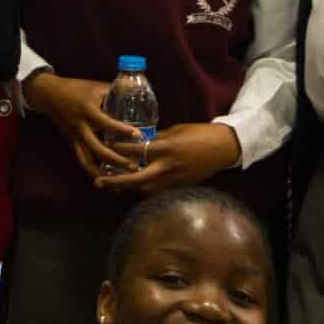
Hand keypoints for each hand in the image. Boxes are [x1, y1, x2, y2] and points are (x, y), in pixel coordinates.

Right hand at [24, 72, 143, 179]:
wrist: (49, 94)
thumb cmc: (77, 88)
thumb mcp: (96, 87)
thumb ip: (115, 95)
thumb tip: (138, 100)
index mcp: (87, 110)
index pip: (106, 123)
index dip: (122, 130)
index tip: (138, 136)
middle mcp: (80, 126)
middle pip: (97, 149)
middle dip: (116, 159)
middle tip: (134, 166)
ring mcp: (74, 137)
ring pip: (86, 161)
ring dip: (102, 172)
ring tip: (120, 182)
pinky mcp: (71, 144)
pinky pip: (82, 161)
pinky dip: (92, 172)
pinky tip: (105, 181)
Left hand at [94, 122, 241, 195]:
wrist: (224, 147)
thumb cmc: (200, 134)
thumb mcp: (176, 130)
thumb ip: (158, 139)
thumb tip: (141, 142)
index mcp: (166, 148)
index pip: (136, 151)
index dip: (119, 150)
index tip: (106, 147)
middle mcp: (168, 167)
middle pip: (136, 179)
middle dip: (116, 182)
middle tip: (98, 182)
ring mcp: (175, 180)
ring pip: (146, 190)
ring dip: (129, 189)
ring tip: (114, 186)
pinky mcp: (182, 187)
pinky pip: (158, 192)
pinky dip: (145, 191)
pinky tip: (136, 188)